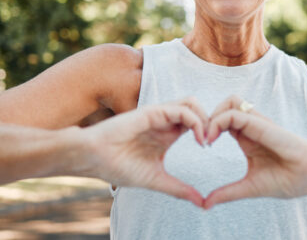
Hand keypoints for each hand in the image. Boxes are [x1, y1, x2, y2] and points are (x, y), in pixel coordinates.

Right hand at [81, 98, 207, 206]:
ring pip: (192, 103)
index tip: (212, 150)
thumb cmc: (118, 167)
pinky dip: (195, 121)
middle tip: (213, 142)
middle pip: (198, 109)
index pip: (196, 123)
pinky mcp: (153, 112)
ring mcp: (159, 115)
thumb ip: (179, 189)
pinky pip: (181, 109)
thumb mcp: (156, 180)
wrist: (93, 158)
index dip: (209, 132)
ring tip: (206, 140)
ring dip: (205, 119)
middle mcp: (165, 122)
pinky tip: (198, 139)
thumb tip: (201, 203)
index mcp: (167, 134)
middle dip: (212, 122)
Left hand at [203, 96, 306, 208]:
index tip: (201, 145)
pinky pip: (236, 113)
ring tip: (206, 137)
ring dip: (213, 115)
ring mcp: (258, 123)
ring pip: (230, 101)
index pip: (223, 120)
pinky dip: (219, 121)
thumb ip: (228, 192)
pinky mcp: (263, 125)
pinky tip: (212, 138)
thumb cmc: (288, 179)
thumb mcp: (250, 187)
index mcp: (247, 138)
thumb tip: (205, 204)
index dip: (208, 128)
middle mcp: (252, 127)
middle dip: (207, 117)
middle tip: (200, 139)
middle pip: (224, 106)